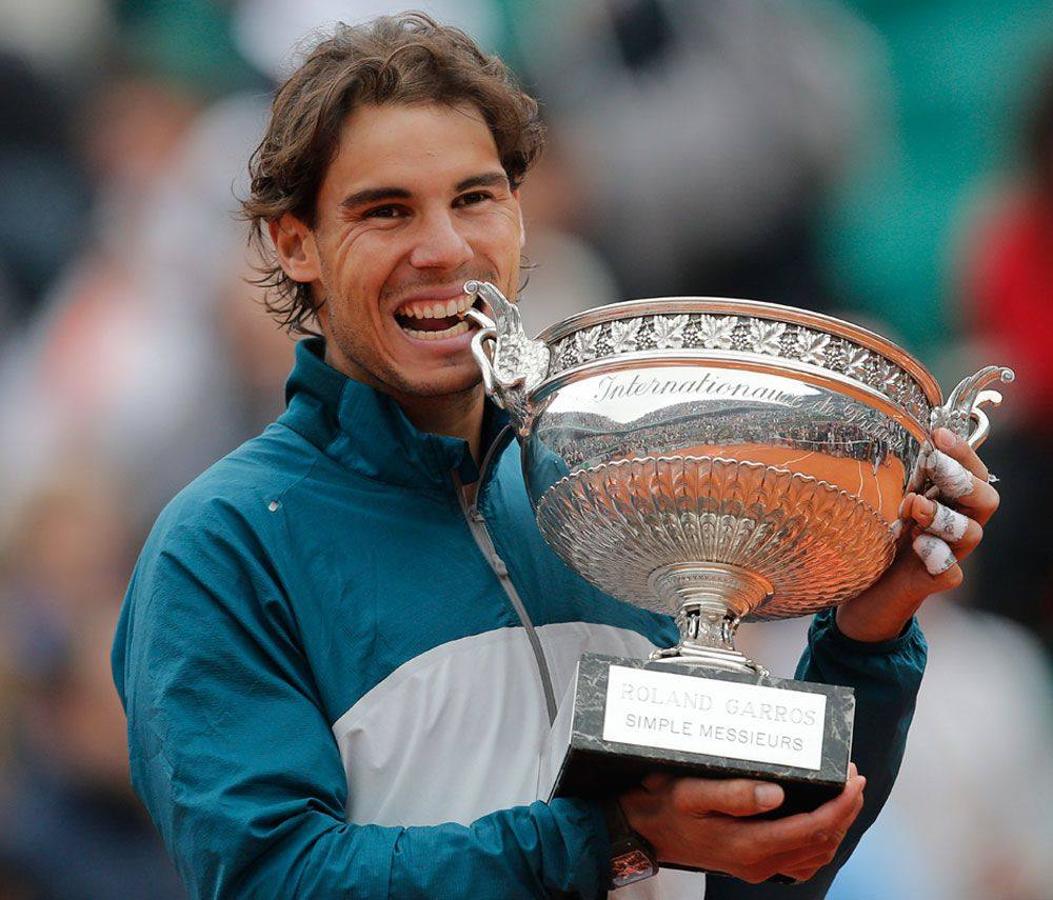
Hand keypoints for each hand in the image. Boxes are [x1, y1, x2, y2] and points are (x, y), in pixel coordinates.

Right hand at [619, 765, 865, 883]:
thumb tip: (777, 794)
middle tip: (856, 779)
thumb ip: (734, 793)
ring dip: (837, 825)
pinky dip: (820, 842)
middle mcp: (759, 862)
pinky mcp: (754, 865)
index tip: (854, 779)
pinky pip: (800, 861)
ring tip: (846, 796)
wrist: (645, 829)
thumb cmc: (666, 805)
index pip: (812, 828)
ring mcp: (758, 867)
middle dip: (845, 810)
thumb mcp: (692, 791)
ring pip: (815, 854)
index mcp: (749, 843)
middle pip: (821, 842)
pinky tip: (822, 823)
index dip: (840, 805)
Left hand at [836, 427, 999, 641]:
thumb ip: (892, 474)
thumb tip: (882, 428)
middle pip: (986, 499)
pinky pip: (951, 571)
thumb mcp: (880, 499)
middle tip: (934, 469)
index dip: (962, 452)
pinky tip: (918, 548)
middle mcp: (954, 526)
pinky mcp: (934, 581)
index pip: (972, 471)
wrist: (862, 590)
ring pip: (972, 533)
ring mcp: (948, 554)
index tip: (938, 436)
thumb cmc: (874, 537)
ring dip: (945, 517)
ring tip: (915, 507)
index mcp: (945, 501)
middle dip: (963, 480)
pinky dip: (938, 558)